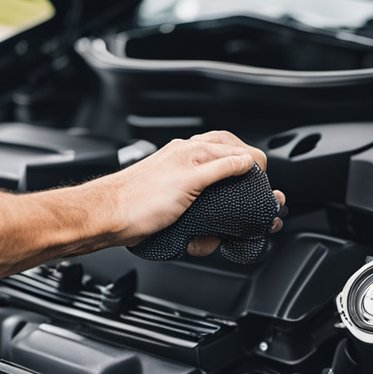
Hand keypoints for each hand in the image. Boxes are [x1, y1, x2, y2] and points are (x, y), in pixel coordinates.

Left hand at [100, 130, 285, 254]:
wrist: (108, 217)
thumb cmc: (140, 200)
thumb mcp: (189, 181)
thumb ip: (221, 168)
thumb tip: (247, 161)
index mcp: (194, 150)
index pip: (240, 151)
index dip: (256, 168)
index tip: (264, 189)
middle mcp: (189, 159)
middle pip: (231, 163)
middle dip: (244, 182)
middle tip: (255, 200)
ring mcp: (181, 177)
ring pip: (217, 182)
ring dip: (227, 198)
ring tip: (234, 212)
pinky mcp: (174, 196)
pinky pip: (201, 199)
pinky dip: (210, 212)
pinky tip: (209, 223)